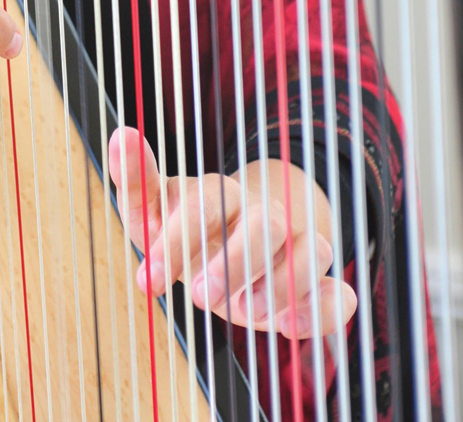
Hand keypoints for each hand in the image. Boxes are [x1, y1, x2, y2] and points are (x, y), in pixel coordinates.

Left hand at [108, 129, 356, 339]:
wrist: (239, 244)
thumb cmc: (190, 230)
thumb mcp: (156, 211)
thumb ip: (137, 183)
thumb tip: (122, 133)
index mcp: (221, 195)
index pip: (204, 206)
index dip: (176, 242)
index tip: (146, 280)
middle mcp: (266, 216)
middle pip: (265, 224)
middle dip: (233, 262)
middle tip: (196, 293)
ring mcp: (298, 250)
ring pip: (312, 252)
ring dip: (279, 286)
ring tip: (240, 314)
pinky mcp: (318, 290)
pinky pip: (339, 298)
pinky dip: (323, 311)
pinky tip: (288, 328)